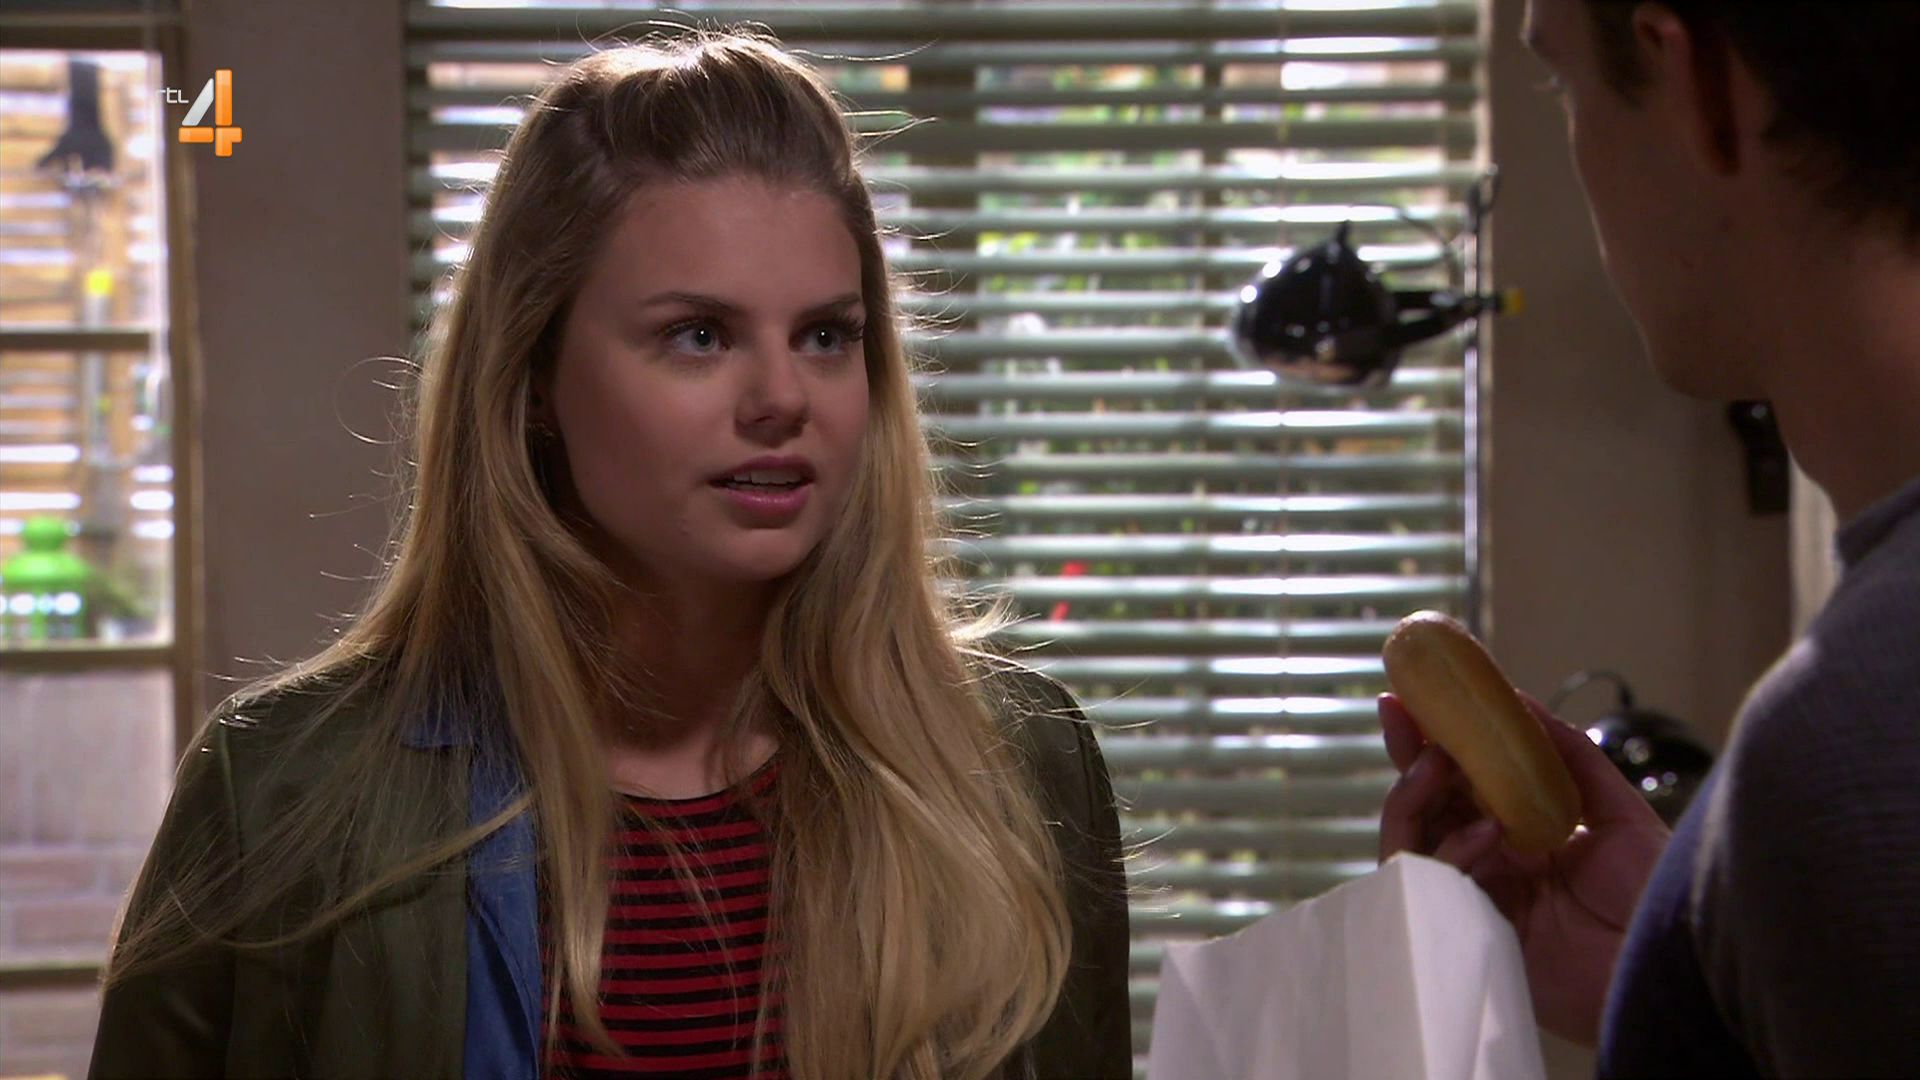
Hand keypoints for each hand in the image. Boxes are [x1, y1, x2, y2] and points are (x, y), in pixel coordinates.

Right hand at [1376, 691, 1671, 1045]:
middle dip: (1408, 756)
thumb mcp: (1617, 811)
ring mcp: (1475, 895)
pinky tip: (1489, 830)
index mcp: (1521, 832)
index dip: (1434, 741)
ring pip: (1411, 839)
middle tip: (1403, 716)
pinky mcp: (1469, 928)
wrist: (1669, 967)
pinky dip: (1450, 849)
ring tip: (1439, 764)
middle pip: (1424, 804)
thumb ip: (1569, 755)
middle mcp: (1490, 861)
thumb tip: (1518, 699)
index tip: (1414, 698)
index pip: (1462, 781)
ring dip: (1416, 794)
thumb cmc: (1653, 897)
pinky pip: (1431, 883)